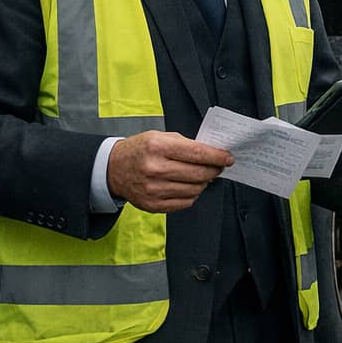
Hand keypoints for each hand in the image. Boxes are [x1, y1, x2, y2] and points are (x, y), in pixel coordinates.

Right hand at [108, 131, 232, 213]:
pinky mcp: (153, 205)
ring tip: (203, 175)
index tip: (228, 158)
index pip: (198, 154)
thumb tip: (213, 154)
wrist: (113, 168)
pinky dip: (193, 194)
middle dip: (214, 170)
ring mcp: (153, 190)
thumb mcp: (160, 137)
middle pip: (199, 174)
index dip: (217, 157)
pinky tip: (189, 185)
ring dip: (204, 183)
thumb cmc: (140, 150)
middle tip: (219, 167)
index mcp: (157, 147)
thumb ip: (186, 144)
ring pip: (195, 189)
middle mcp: (155, 169)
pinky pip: (185, 202)